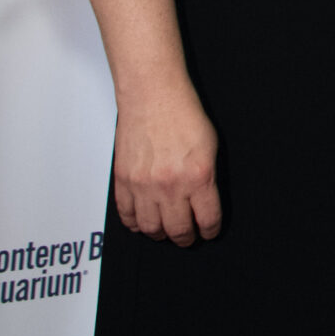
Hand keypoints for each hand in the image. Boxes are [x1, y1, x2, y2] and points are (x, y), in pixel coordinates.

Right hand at [111, 77, 222, 243]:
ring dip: (160, 234)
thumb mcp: (210, 147)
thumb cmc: (183, 114)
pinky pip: (127, 214)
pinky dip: (135, 223)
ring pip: (151, 228)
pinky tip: (142, 222)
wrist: (153, 96)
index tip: (208, 232)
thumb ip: (207, 177)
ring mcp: (144, 185)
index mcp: (198, 177)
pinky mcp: (124, 180)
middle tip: (188, 237)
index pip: (207, 219)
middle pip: (178, 230)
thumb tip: (205, 201)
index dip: (210, 231)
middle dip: (186, 238)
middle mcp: (170, 186)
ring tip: (166, 231)